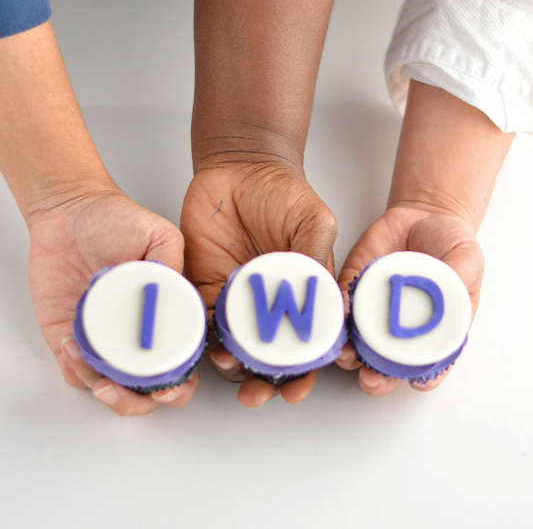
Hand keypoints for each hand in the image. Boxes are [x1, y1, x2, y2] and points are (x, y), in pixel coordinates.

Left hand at [28, 187, 198, 415]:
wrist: (71, 212)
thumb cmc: (117, 220)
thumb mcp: (159, 235)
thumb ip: (172, 266)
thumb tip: (179, 302)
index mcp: (165, 317)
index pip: (181, 363)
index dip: (179, 384)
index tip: (168, 386)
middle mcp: (137, 335)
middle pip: (144, 389)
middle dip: (136, 401)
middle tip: (125, 390)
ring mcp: (104, 339)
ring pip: (107, 386)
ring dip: (100, 386)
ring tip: (85, 356)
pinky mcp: (70, 336)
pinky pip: (73, 370)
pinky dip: (73, 371)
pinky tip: (71, 348)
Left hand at [181, 163, 336, 406]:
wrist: (240, 169)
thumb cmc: (285, 194)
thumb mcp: (314, 221)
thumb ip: (318, 258)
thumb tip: (332, 304)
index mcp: (301, 296)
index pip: (304, 344)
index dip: (302, 372)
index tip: (296, 390)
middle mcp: (269, 304)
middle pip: (266, 354)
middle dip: (263, 382)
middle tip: (256, 395)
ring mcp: (236, 297)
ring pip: (234, 344)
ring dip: (232, 364)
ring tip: (230, 368)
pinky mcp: (207, 285)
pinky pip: (205, 317)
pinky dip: (205, 335)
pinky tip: (205, 345)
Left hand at [337, 206, 482, 395]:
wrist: (423, 214)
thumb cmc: (450, 244)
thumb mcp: (465, 259)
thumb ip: (459, 280)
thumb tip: (453, 302)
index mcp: (430, 329)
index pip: (426, 363)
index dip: (422, 378)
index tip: (415, 383)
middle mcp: (398, 326)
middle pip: (386, 363)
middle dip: (376, 377)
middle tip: (371, 379)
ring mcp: (373, 309)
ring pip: (357, 341)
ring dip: (349, 354)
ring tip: (347, 356)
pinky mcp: (353, 286)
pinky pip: (341, 304)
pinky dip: (338, 314)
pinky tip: (337, 317)